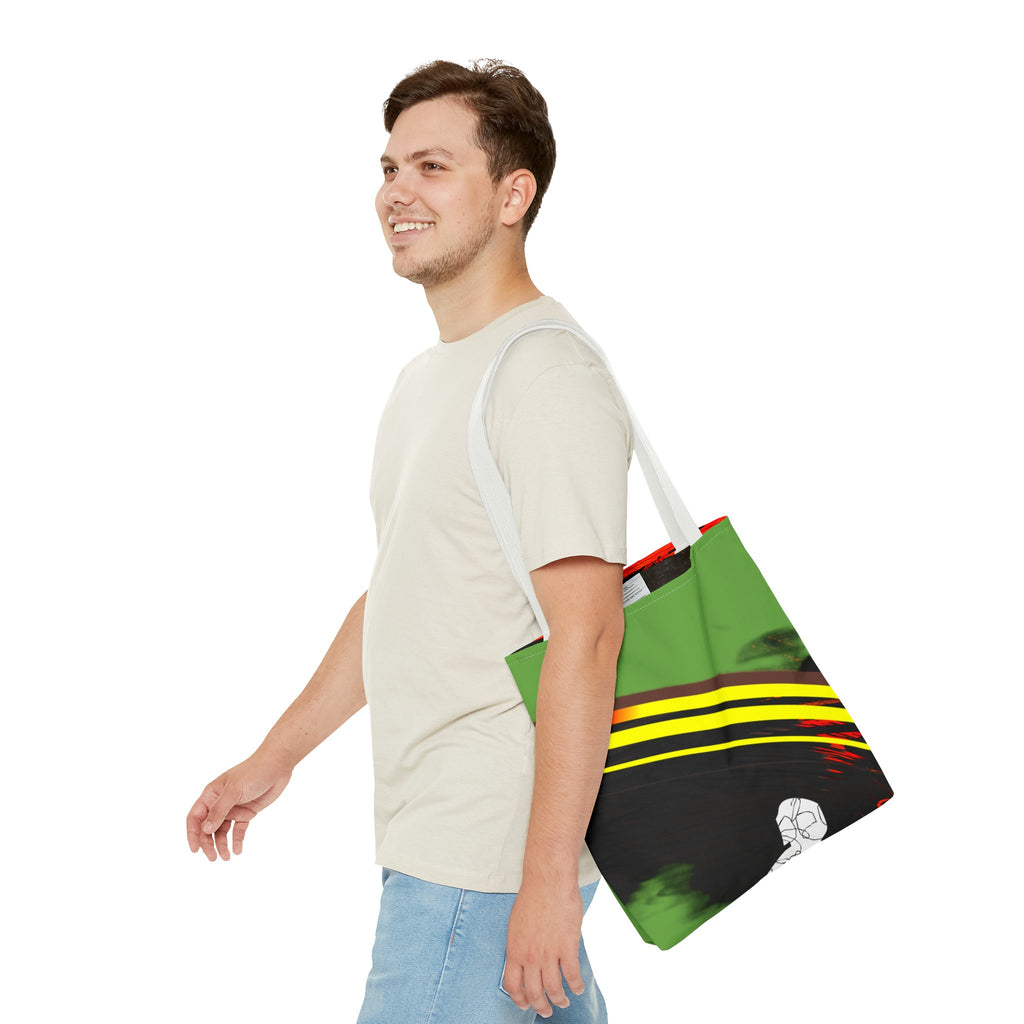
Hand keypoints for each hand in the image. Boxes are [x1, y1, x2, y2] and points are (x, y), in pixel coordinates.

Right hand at [186, 752, 291, 860]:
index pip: (195, 817)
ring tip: (227, 857)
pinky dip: (237, 840)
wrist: (278, 766)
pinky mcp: (247, 813)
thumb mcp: (234, 791)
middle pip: (208, 827)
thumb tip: (205, 830)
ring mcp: (233, 808)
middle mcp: (219, 802)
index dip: (192, 834)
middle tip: (213, 858)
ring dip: (222, 845)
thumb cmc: (253, 772)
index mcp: (211, 794)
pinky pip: (238, 830)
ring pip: (222, 831)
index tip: (195, 850)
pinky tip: (238, 850)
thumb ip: (219, 810)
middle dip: (208, 843)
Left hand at [503, 879, 584, 1018]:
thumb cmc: (533, 897)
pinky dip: (576, 986)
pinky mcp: (567, 947)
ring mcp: (548, 953)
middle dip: (541, 1006)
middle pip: (534, 992)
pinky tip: (577, 988)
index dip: (520, 999)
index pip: (513, 985)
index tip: (525, 1004)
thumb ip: (520, 945)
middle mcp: (529, 956)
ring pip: (554, 989)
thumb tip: (525, 960)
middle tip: (547, 1010)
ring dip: (559, 1000)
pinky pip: (572, 975)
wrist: (548, 880)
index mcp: (514, 949)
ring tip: (563, 1001)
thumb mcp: (516, 924)